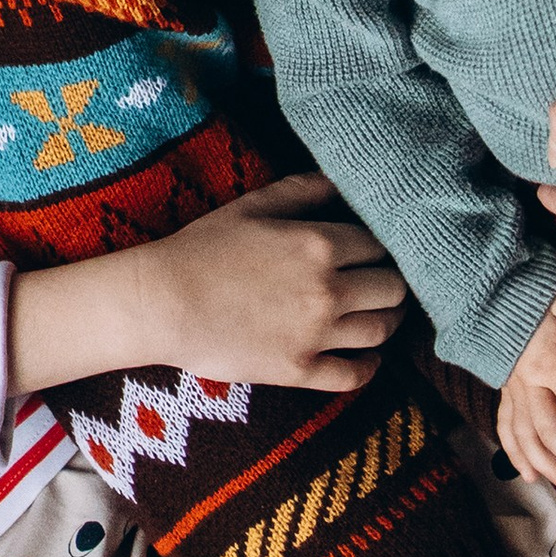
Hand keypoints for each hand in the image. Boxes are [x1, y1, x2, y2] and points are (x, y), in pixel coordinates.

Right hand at [11, 172, 403, 397]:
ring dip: (387, 321)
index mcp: (319, 244)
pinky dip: (369, 366)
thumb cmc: (202, 248)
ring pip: (381, 330)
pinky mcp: (301, 370)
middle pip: (392, 289)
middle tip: (383, 283)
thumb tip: (341, 182)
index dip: (381, 248)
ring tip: (379, 314)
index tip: (374, 253)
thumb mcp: (252, 206)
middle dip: (391, 284)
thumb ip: (303, 190)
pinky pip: (355, 374)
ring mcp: (316, 335)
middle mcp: (328, 290)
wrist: (163, 303)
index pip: (379, 246)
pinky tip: (366, 356)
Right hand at [495, 291, 555, 495]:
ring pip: (527, 439)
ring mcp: (513, 393)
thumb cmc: (541, 300)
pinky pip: (506, 431)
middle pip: (551, 431)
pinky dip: (517, 456)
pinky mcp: (505, 396)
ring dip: (550, 467)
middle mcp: (528, 384)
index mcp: (549, 363)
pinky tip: (532, 477)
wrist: (494, 295)